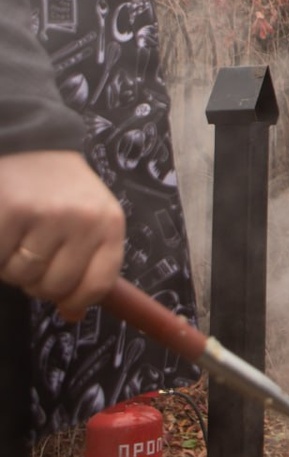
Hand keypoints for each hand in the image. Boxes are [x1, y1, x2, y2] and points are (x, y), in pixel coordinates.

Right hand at [0, 150, 125, 320]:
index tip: (66, 303)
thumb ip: (89, 264)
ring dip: (13, 264)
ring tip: (19, 236)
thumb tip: (72, 313)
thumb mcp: (91, 218)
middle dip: (38, 280)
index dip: (77, 301)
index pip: (99, 284)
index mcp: (110, 224)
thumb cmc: (61, 189)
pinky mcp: (12, 212)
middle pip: (55, 286)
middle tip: (34, 254)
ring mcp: (47, 216)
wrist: (31, 143)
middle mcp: (83, 220)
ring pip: (22, 275)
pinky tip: (3, 229)